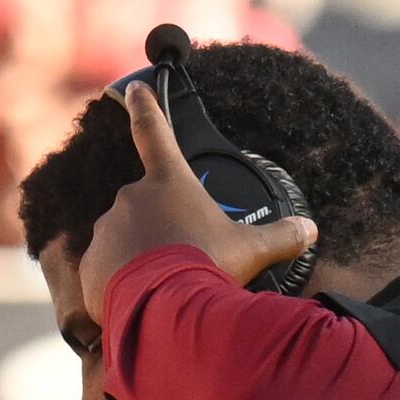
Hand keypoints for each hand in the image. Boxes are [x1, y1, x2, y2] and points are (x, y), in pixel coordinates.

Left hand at [77, 74, 322, 314]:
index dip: (143, 105)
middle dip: (160, 228)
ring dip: (139, 255)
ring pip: (123, 239)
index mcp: (168, 180)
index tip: (132, 87)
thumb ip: (280, 237)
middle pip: (145, 206)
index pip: (153, 130)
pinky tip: (142, 298)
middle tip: (183, 256)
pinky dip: (120, 282)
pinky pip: (105, 270)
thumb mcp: (251, 250)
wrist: (167, 311)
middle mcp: (131, 197)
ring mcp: (107, 230)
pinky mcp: (90, 265)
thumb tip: (309, 231)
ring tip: (164, 283)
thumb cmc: (208, 269)